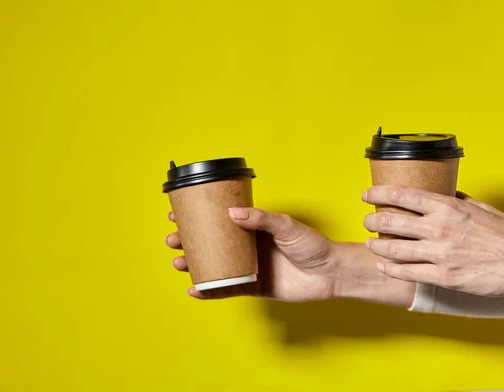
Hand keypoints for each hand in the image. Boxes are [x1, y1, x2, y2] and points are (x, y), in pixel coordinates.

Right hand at [166, 207, 414, 305]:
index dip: (199, 216)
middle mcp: (247, 246)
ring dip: (195, 265)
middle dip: (189, 241)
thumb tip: (233, 212)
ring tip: (179, 263)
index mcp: (253, 228)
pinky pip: (227, 289)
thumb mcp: (287, 227)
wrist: (331, 273)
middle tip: (173, 239)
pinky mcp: (254, 287)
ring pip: (215, 265)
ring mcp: (249, 267)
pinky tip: (195, 289)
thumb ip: (262, 219)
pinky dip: (211, 290)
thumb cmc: (313, 245)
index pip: (220, 220)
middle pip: (211, 243)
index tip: (178, 213)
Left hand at [362, 185, 503, 296]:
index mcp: (447, 207)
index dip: (378, 193)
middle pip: (390, 221)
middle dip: (372, 221)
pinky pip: (406, 272)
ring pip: (393, 249)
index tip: (367, 195)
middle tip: (367, 221)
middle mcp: (439, 228)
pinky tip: (383, 266)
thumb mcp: (479, 207)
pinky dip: (390, 269)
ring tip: (370, 244)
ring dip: (375, 246)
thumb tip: (441, 191)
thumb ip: (456, 200)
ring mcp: (439, 254)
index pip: (402, 194)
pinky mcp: (443, 276)